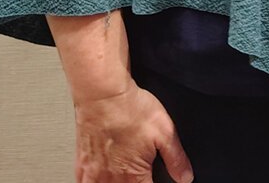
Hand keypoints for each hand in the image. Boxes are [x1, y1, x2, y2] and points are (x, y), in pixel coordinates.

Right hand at [71, 84, 193, 182]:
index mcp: (134, 176)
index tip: (154, 179)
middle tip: (140, 176)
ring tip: (124, 176)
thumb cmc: (129, 109)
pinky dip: (94, 182)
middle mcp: (111, 179)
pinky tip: (100, 178)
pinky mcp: (82, 163)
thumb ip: (176, 159)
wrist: (102, 94)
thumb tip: (185, 177)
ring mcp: (94, 173)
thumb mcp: (165, 132)